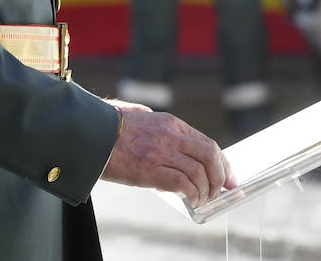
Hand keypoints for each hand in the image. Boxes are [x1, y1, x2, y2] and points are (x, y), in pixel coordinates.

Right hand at [100, 101, 236, 206]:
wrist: (90, 132)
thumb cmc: (112, 127)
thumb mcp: (143, 118)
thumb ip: (161, 129)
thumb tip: (174, 143)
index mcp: (171, 123)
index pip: (207, 143)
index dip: (223, 162)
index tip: (230, 177)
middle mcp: (171, 136)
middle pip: (210, 156)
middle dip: (221, 176)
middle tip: (222, 191)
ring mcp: (161, 152)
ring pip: (199, 172)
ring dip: (206, 190)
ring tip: (203, 200)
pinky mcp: (150, 170)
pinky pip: (182, 184)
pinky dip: (192, 194)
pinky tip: (191, 201)